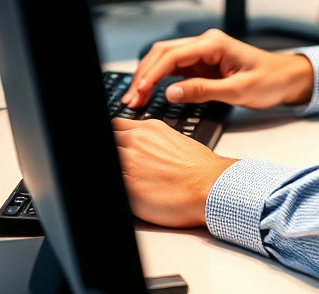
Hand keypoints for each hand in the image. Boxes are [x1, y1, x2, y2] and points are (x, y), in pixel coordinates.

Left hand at [113, 118, 236, 227]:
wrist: (210, 186)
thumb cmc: (200, 170)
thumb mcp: (176, 143)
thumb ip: (154, 143)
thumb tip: (147, 152)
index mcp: (150, 129)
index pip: (116, 126)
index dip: (116, 139)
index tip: (119, 149)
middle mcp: (136, 140)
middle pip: (108, 139)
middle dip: (113, 151)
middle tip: (123, 166)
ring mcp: (129, 161)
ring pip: (108, 157)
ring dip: (115, 166)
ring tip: (129, 179)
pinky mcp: (126, 185)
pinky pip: (111, 178)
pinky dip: (116, 183)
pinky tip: (129, 191)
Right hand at [120, 28, 313, 109]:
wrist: (287, 78)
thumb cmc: (270, 80)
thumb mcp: (238, 91)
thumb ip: (204, 91)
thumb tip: (171, 92)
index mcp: (214, 44)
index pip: (173, 55)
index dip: (152, 74)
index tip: (139, 91)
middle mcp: (206, 44)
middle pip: (164, 53)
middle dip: (144, 74)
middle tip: (131, 99)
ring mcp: (204, 53)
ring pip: (166, 59)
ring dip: (149, 76)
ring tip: (136, 98)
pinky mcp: (204, 64)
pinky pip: (176, 69)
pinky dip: (160, 80)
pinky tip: (151, 93)